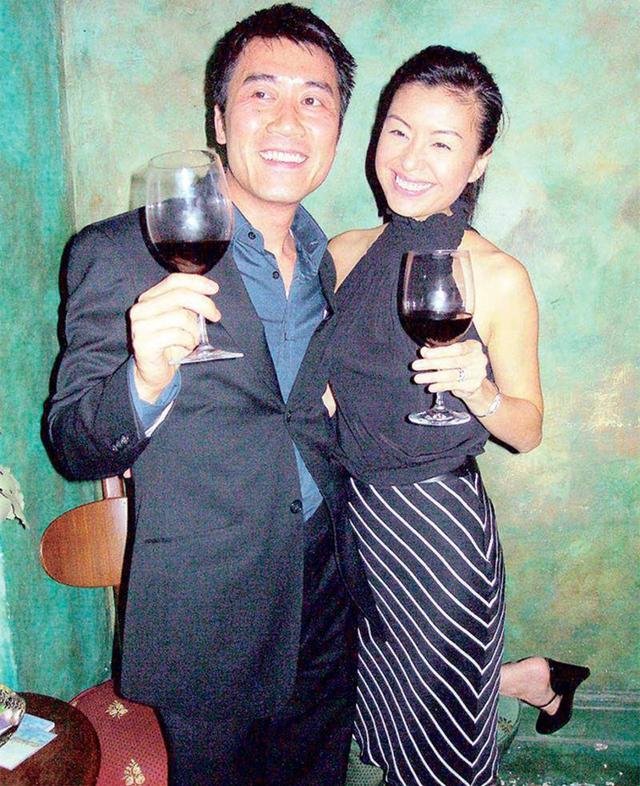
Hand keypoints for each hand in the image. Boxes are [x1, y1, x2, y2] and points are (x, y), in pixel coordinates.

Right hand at [129, 273, 219, 401]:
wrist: (154, 373)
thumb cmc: (170, 345)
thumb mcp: (181, 321)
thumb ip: (188, 307)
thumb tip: (207, 296)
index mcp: (148, 298)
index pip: (173, 281)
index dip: (196, 282)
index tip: (214, 289)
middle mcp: (141, 309)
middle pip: (179, 295)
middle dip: (204, 304)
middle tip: (216, 316)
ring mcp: (140, 325)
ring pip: (181, 317)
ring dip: (195, 331)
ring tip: (193, 340)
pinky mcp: (143, 343)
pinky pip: (177, 335)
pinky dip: (188, 342)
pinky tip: (186, 348)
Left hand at [411, 339, 487, 400]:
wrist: (474, 380)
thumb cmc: (460, 362)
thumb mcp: (452, 353)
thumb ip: (439, 351)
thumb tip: (423, 351)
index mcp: (474, 347)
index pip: (456, 348)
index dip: (439, 352)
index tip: (424, 354)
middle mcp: (479, 359)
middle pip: (453, 362)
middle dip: (432, 364)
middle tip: (415, 365)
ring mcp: (478, 374)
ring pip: (451, 375)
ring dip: (432, 377)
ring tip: (418, 378)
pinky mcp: (473, 386)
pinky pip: (453, 386)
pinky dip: (440, 386)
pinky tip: (430, 386)